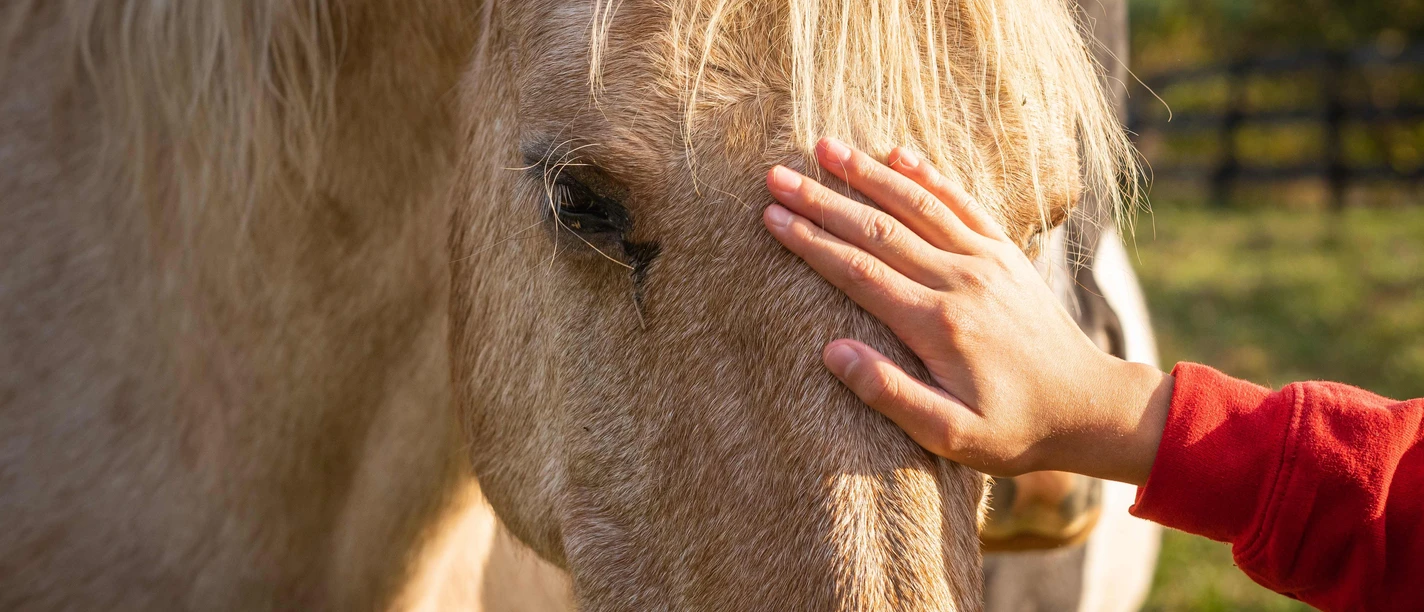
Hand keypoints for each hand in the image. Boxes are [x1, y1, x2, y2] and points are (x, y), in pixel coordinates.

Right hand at [762, 138, 1172, 485]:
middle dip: (823, 200)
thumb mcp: (950, 435)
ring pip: (916, 205)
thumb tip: (831, 352)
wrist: (1088, 407)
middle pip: (878, 230)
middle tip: (777, 176)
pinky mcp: (1005, 253)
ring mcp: (986, 261)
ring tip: (824, 147)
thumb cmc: (1015, 429)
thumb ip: (889, 394)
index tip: (772, 218)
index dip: (811, 242)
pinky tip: (898, 152)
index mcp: (938, 324)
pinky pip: (961, 203)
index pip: (859, 272)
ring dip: (867, 173)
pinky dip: (928, 175)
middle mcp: (960, 280)